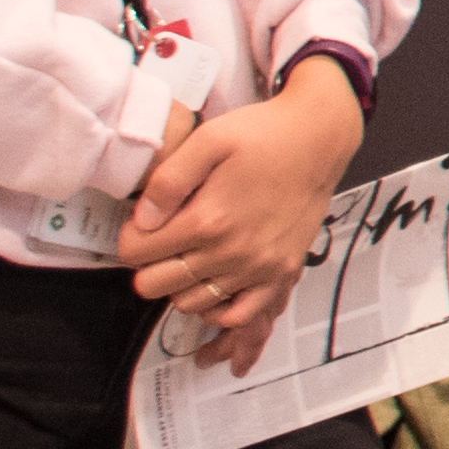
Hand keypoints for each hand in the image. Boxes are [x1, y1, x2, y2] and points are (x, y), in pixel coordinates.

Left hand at [120, 57, 363, 368]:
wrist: (319, 138)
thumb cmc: (263, 135)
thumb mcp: (208, 140)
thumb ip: (168, 181)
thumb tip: (142, 219)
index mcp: (207, 219)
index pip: (137, 252)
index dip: (129, 238)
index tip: (141, 224)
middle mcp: (231, 251)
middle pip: (157, 285)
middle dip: (147, 265)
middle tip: (159, 241)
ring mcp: (258, 266)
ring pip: (191, 303)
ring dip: (178, 286)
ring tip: (185, 259)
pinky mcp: (280, 271)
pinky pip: (241, 313)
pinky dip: (219, 311)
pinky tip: (213, 291)